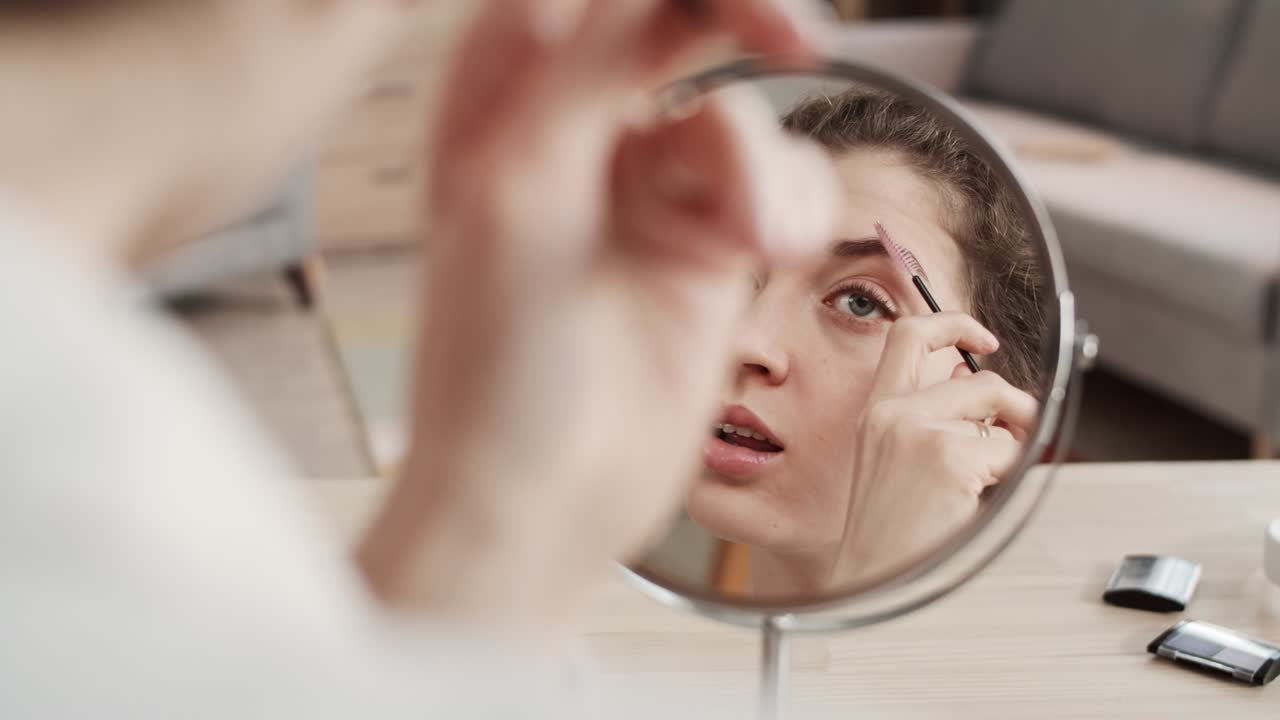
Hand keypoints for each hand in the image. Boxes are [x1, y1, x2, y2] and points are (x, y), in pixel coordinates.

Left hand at [358, 0, 837, 623]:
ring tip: (754, 243)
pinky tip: (773, 254)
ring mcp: (649, 187)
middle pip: (676, 14)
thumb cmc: (496, 368)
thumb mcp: (523, 189)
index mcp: (501, 95)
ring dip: (762, 171)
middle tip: (796, 38)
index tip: (714, 13)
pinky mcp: (709, 243)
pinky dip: (795, 209)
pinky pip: (783, 182)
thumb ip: (586, 70)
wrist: (546, 498)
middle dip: (744, 18)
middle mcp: (577, 128)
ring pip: (742, 113)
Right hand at [832, 312, 1038, 586]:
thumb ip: (925, 413)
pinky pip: (1007, 450)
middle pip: (976, 376)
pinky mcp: (950, 457)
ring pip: (999, 416)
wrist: (872, 575)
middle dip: (1012, 397)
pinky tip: (973, 500)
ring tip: (982, 480)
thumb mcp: (891, 456)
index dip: (952, 323)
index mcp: (875, 410)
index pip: (908, 335)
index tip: (981, 339)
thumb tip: (967, 376)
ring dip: (1006, 447)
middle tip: (1020, 419)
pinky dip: (1004, 475)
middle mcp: (892, 413)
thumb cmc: (887, 527)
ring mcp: (920, 432)